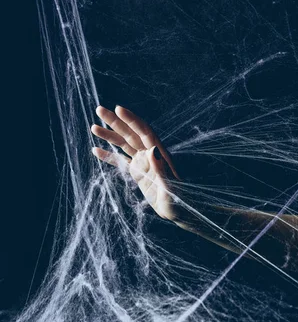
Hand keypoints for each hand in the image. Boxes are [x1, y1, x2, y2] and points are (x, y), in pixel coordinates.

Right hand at [91, 105, 179, 220]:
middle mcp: (151, 155)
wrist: (179, 212)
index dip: (132, 120)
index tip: (118, 109)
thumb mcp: (170, 187)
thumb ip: (161, 169)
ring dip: (110, 135)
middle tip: (100, 110)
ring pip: (124, 145)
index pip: (144, 132)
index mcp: (160, 155)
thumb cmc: (179, 201)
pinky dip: (109, 156)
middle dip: (116, 122)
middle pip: (131, 134)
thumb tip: (151, 150)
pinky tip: (96, 150)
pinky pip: (121, 161)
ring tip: (94, 127)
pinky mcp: (138, 173)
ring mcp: (143, 163)